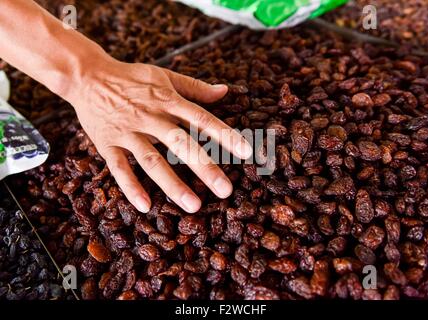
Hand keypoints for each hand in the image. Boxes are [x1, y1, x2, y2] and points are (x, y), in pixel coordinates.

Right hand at [67, 57, 251, 212]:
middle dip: (205, 167)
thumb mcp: (164, 76)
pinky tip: (146, 206)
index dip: (224, 135)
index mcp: (167, 100)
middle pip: (181, 144)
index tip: (246, 153)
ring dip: (172, 184)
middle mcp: (150, 116)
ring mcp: (128, 132)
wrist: (87, 76)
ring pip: (152, 160)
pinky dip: (131, 187)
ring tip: (194, 206)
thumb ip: (195, 87)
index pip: (201, 119)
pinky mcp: (108, 144)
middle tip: (226, 191)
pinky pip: (119, 168)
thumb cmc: (131, 78)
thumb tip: (225, 91)